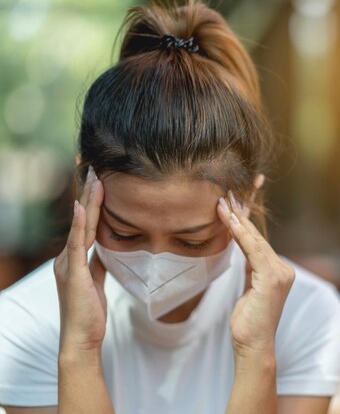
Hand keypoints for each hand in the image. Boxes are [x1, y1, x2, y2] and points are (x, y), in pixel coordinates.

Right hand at [53, 165, 106, 353]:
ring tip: (93, 177)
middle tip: (93, 166)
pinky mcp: (73, 272)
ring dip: (88, 200)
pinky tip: (82, 207)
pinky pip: (77, 244)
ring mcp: (68, 263)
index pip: (86, 222)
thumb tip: (106, 248)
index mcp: (75, 257)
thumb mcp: (97, 280)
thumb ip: (98, 262)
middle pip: (82, 218)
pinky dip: (80, 224)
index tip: (98, 179)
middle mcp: (68, 256)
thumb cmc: (89, 311)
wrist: (81, 337)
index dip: (92, 201)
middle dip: (88, 192)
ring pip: (81, 226)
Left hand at [217, 183, 294, 357]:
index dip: (244, 223)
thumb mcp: (248, 291)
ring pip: (255, 240)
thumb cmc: (248, 323)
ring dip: (237, 220)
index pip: (258, 242)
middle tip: (226, 195)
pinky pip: (253, 249)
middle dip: (240, 215)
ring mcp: (281, 273)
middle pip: (258, 237)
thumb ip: (250, 272)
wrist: (254, 346)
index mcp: (278, 271)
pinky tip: (228, 220)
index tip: (231, 205)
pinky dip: (240, 233)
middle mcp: (283, 269)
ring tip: (222, 203)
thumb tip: (243, 255)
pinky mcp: (272, 278)